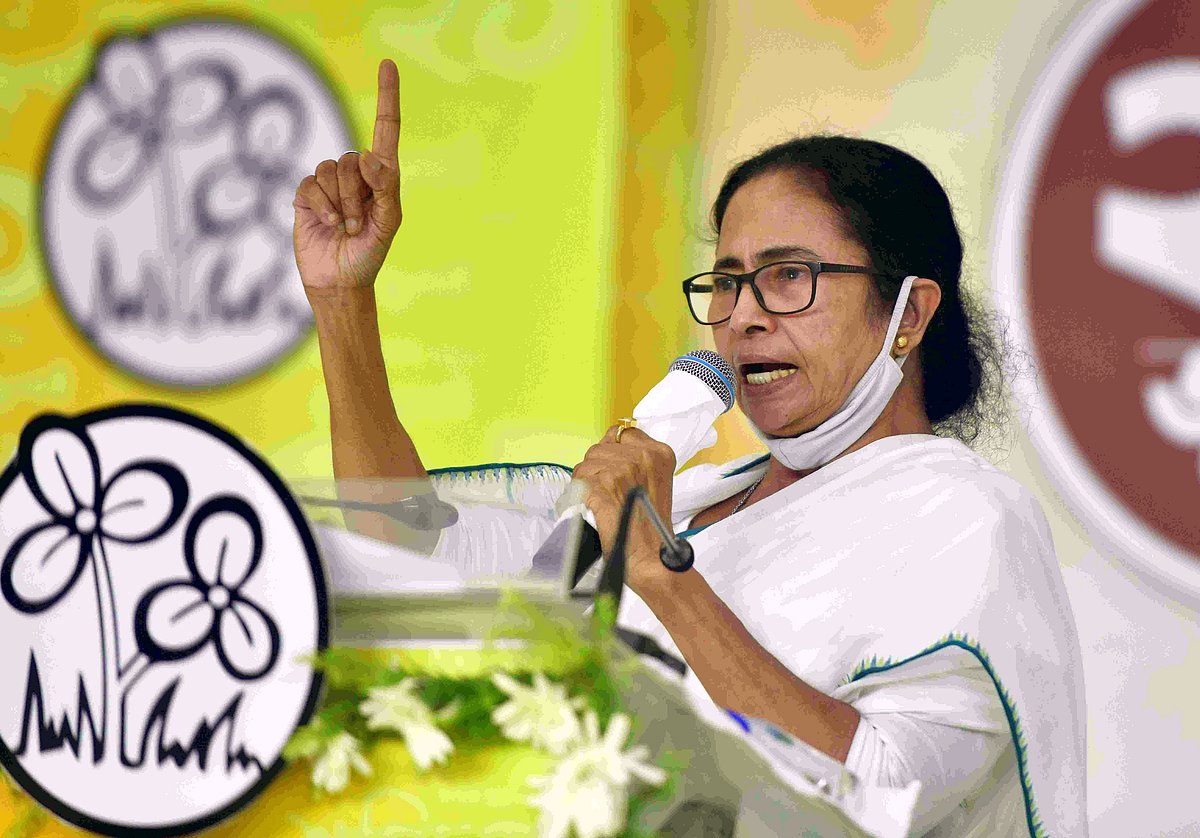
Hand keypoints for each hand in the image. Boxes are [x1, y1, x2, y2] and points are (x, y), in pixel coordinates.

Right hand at [292, 59, 402, 291]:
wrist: (339, 280)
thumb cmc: (369, 253)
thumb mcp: (389, 222)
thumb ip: (387, 187)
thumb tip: (370, 156)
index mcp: (383, 176)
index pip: (385, 129)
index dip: (387, 96)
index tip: (387, 64)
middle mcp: (356, 173)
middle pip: (354, 161)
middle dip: (358, 198)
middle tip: (361, 226)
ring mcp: (330, 182)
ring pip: (333, 171)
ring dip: (342, 205)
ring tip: (346, 228)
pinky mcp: (307, 193)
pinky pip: (312, 184)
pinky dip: (322, 206)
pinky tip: (328, 224)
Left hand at [571, 426, 676, 594]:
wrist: (652, 557)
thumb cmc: (652, 526)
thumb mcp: (654, 482)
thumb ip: (637, 462)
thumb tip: (609, 450)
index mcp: (658, 453)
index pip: (622, 432)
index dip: (612, 450)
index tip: (612, 468)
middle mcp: (640, 457)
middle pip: (600, 448)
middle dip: (597, 468)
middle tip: (607, 492)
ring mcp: (620, 472)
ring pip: (585, 465)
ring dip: (586, 483)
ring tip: (601, 503)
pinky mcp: (600, 488)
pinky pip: (577, 484)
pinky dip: (578, 497)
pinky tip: (590, 509)